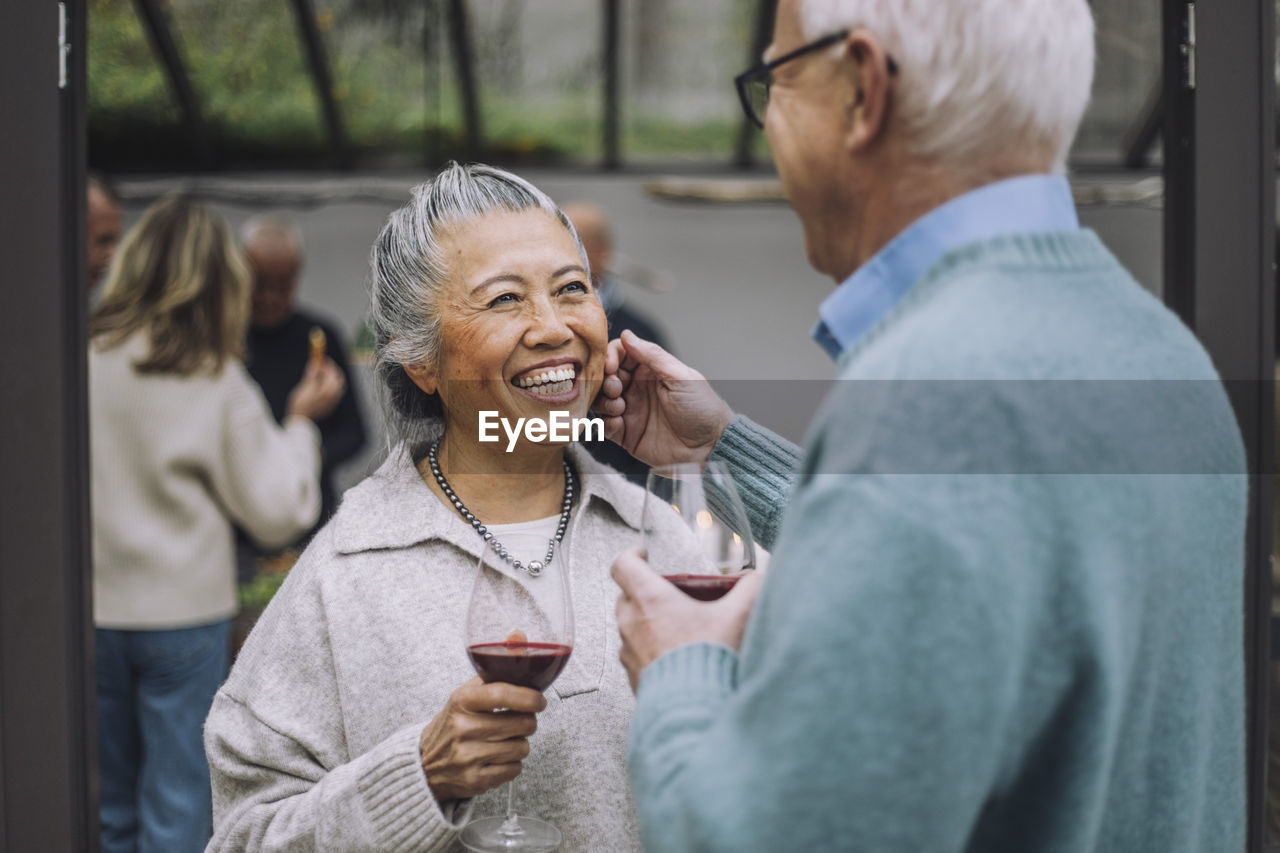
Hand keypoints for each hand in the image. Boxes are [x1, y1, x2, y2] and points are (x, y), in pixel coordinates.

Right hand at [285, 358, 344, 420]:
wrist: (300, 420)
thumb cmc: (300, 403)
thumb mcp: (305, 386)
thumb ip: (312, 374)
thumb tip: (315, 363)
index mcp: (329, 389)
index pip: (332, 373)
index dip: (327, 365)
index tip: (321, 359)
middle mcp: (334, 396)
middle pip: (338, 379)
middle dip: (332, 370)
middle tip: (323, 365)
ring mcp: (334, 402)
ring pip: (338, 386)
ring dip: (333, 378)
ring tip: (322, 374)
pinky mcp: (331, 407)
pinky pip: (336, 394)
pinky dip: (332, 387)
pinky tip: (323, 385)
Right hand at [418, 676, 546, 801]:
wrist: (425, 765)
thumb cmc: (452, 725)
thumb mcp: (463, 696)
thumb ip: (491, 676)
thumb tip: (520, 653)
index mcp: (461, 701)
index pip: (503, 694)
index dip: (529, 697)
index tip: (539, 701)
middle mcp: (463, 728)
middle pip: (522, 723)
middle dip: (528, 722)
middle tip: (520, 722)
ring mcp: (468, 756)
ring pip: (521, 748)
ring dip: (519, 744)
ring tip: (504, 741)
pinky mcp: (475, 780)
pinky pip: (515, 769)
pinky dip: (512, 764)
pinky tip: (497, 758)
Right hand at [593, 330, 734, 466]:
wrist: (710, 447)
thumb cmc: (703, 409)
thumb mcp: (680, 377)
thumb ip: (653, 356)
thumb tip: (627, 335)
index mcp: (650, 371)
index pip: (621, 354)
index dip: (611, 356)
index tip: (610, 365)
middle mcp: (637, 389)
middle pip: (606, 376)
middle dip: (605, 380)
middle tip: (616, 388)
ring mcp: (631, 411)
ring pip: (601, 400)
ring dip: (604, 401)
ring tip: (619, 407)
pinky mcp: (626, 434)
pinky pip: (604, 426)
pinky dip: (605, 423)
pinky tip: (619, 423)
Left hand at [612, 548, 762, 691]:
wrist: (694, 711)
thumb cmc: (710, 658)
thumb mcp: (737, 617)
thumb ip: (751, 589)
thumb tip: (758, 578)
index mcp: (649, 599)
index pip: (622, 564)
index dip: (632, 555)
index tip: (645, 556)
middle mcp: (631, 623)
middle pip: (626, 595)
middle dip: (646, 591)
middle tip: (672, 596)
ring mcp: (628, 652)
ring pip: (630, 626)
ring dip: (648, 622)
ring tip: (678, 629)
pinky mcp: (633, 677)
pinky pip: (636, 654)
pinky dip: (651, 649)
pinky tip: (677, 657)